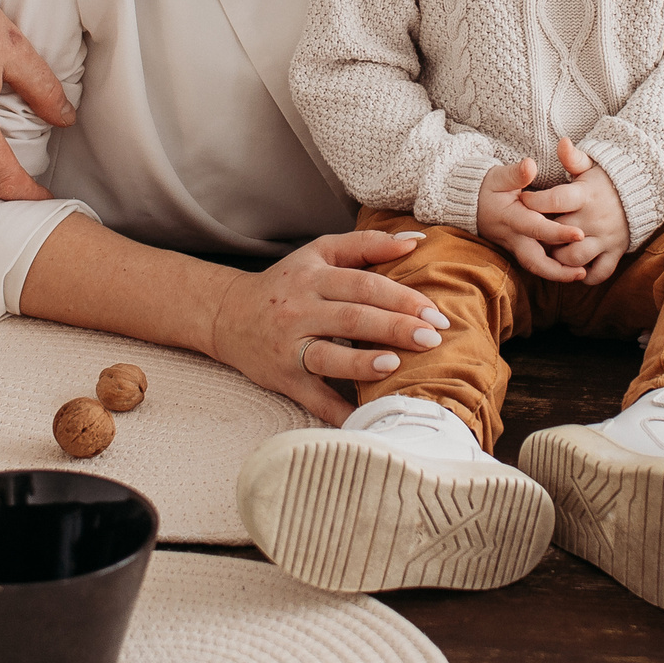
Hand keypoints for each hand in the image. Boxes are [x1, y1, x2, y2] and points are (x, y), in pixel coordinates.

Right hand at [205, 230, 451, 425]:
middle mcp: (299, 311)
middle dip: (396, 328)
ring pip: (329, 357)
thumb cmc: (287, 283)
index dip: (403, 298)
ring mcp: (290, 348)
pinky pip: (314, 398)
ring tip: (396, 364)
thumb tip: (414, 242)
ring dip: (363, 363)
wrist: (228, 315)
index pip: (365, 285)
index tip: (435, 313)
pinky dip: (339, 412)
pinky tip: (367, 420)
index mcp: (314, 278)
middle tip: (433, 338)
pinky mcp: (284, 379)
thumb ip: (366, 245)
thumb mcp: (320, 253)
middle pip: (353, 318)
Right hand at [474, 156, 584, 283]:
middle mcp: (514, 238)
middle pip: (534, 262)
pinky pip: (536, 264)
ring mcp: (515, 247)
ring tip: (582, 274)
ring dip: (557, 274)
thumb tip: (530, 165)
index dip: (558, 233)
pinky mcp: (519, 250)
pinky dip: (553, 269)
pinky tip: (572, 270)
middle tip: (582, 272)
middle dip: (557, 271)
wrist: (471, 204)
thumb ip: (515, 173)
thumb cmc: (488, 188)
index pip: (536, 228)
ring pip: (535, 267)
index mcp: (511, 218)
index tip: (580, 234)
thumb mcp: (498, 176)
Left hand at [519, 138, 626, 284]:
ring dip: (559, 257)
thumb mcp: (590, 166)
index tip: (522, 200)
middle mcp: (595, 219)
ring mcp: (605, 238)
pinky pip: (599, 272)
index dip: (535, 202)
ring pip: (575, 257)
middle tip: (531, 231)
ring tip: (551, 249)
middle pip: (560, 234)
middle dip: (542, 234)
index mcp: (585, 195)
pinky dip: (585, 275)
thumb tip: (561, 141)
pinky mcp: (615, 253)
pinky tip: (573, 267)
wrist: (641, 194)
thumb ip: (573, 158)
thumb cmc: (605, 181)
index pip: (555, 200)